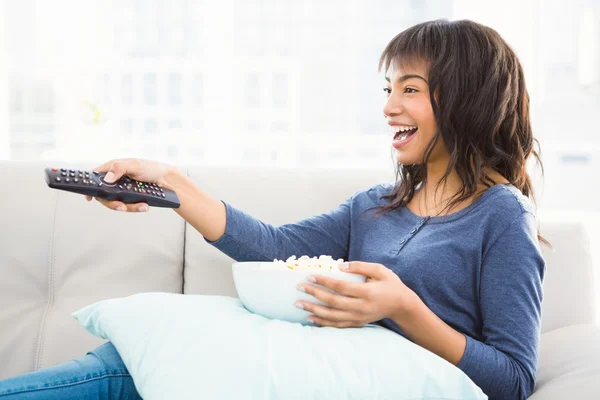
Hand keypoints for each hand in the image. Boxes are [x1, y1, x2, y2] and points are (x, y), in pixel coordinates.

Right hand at [85, 158, 175, 212]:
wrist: (167, 180)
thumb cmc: (151, 168)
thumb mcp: (135, 165)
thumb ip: (119, 169)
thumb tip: (107, 178)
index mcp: (113, 168)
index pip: (96, 177)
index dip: (90, 186)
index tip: (89, 197)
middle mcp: (116, 180)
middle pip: (105, 195)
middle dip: (113, 203)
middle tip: (121, 207)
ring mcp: (123, 190)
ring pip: (117, 202)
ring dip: (129, 207)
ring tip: (142, 206)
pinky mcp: (130, 197)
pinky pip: (128, 205)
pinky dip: (136, 207)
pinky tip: (144, 206)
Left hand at [295, 261, 418, 327]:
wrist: (402, 305)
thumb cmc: (390, 284)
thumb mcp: (380, 270)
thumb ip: (360, 266)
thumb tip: (340, 266)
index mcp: (367, 292)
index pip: (341, 287)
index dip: (324, 282)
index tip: (310, 276)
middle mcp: (361, 307)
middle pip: (333, 302)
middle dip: (314, 294)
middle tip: (299, 288)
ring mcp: (358, 317)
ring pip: (332, 316)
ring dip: (314, 310)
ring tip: (299, 304)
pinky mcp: (357, 323)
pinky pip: (337, 325)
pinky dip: (322, 322)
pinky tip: (310, 318)